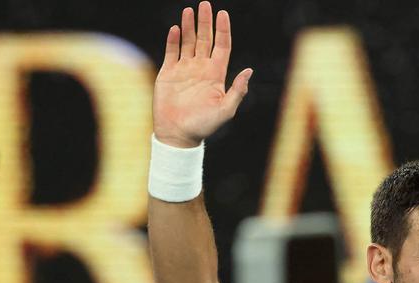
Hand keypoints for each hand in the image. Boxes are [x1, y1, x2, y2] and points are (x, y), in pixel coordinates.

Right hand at [153, 2, 252, 147]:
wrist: (178, 134)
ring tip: (190, 10)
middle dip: (206, 22)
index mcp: (216, 75)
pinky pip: (172, 52)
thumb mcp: (226, 109)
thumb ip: (238, 90)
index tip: (223, 14)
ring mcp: (184, 69)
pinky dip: (174, 40)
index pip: (222, 46)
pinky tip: (177, 29)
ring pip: (188, 42)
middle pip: (205, 39)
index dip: (223, 30)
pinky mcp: (169, 73)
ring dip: (189, 26)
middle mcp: (201, 69)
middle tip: (206, 4)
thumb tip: (249, 70)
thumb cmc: (204, 125)